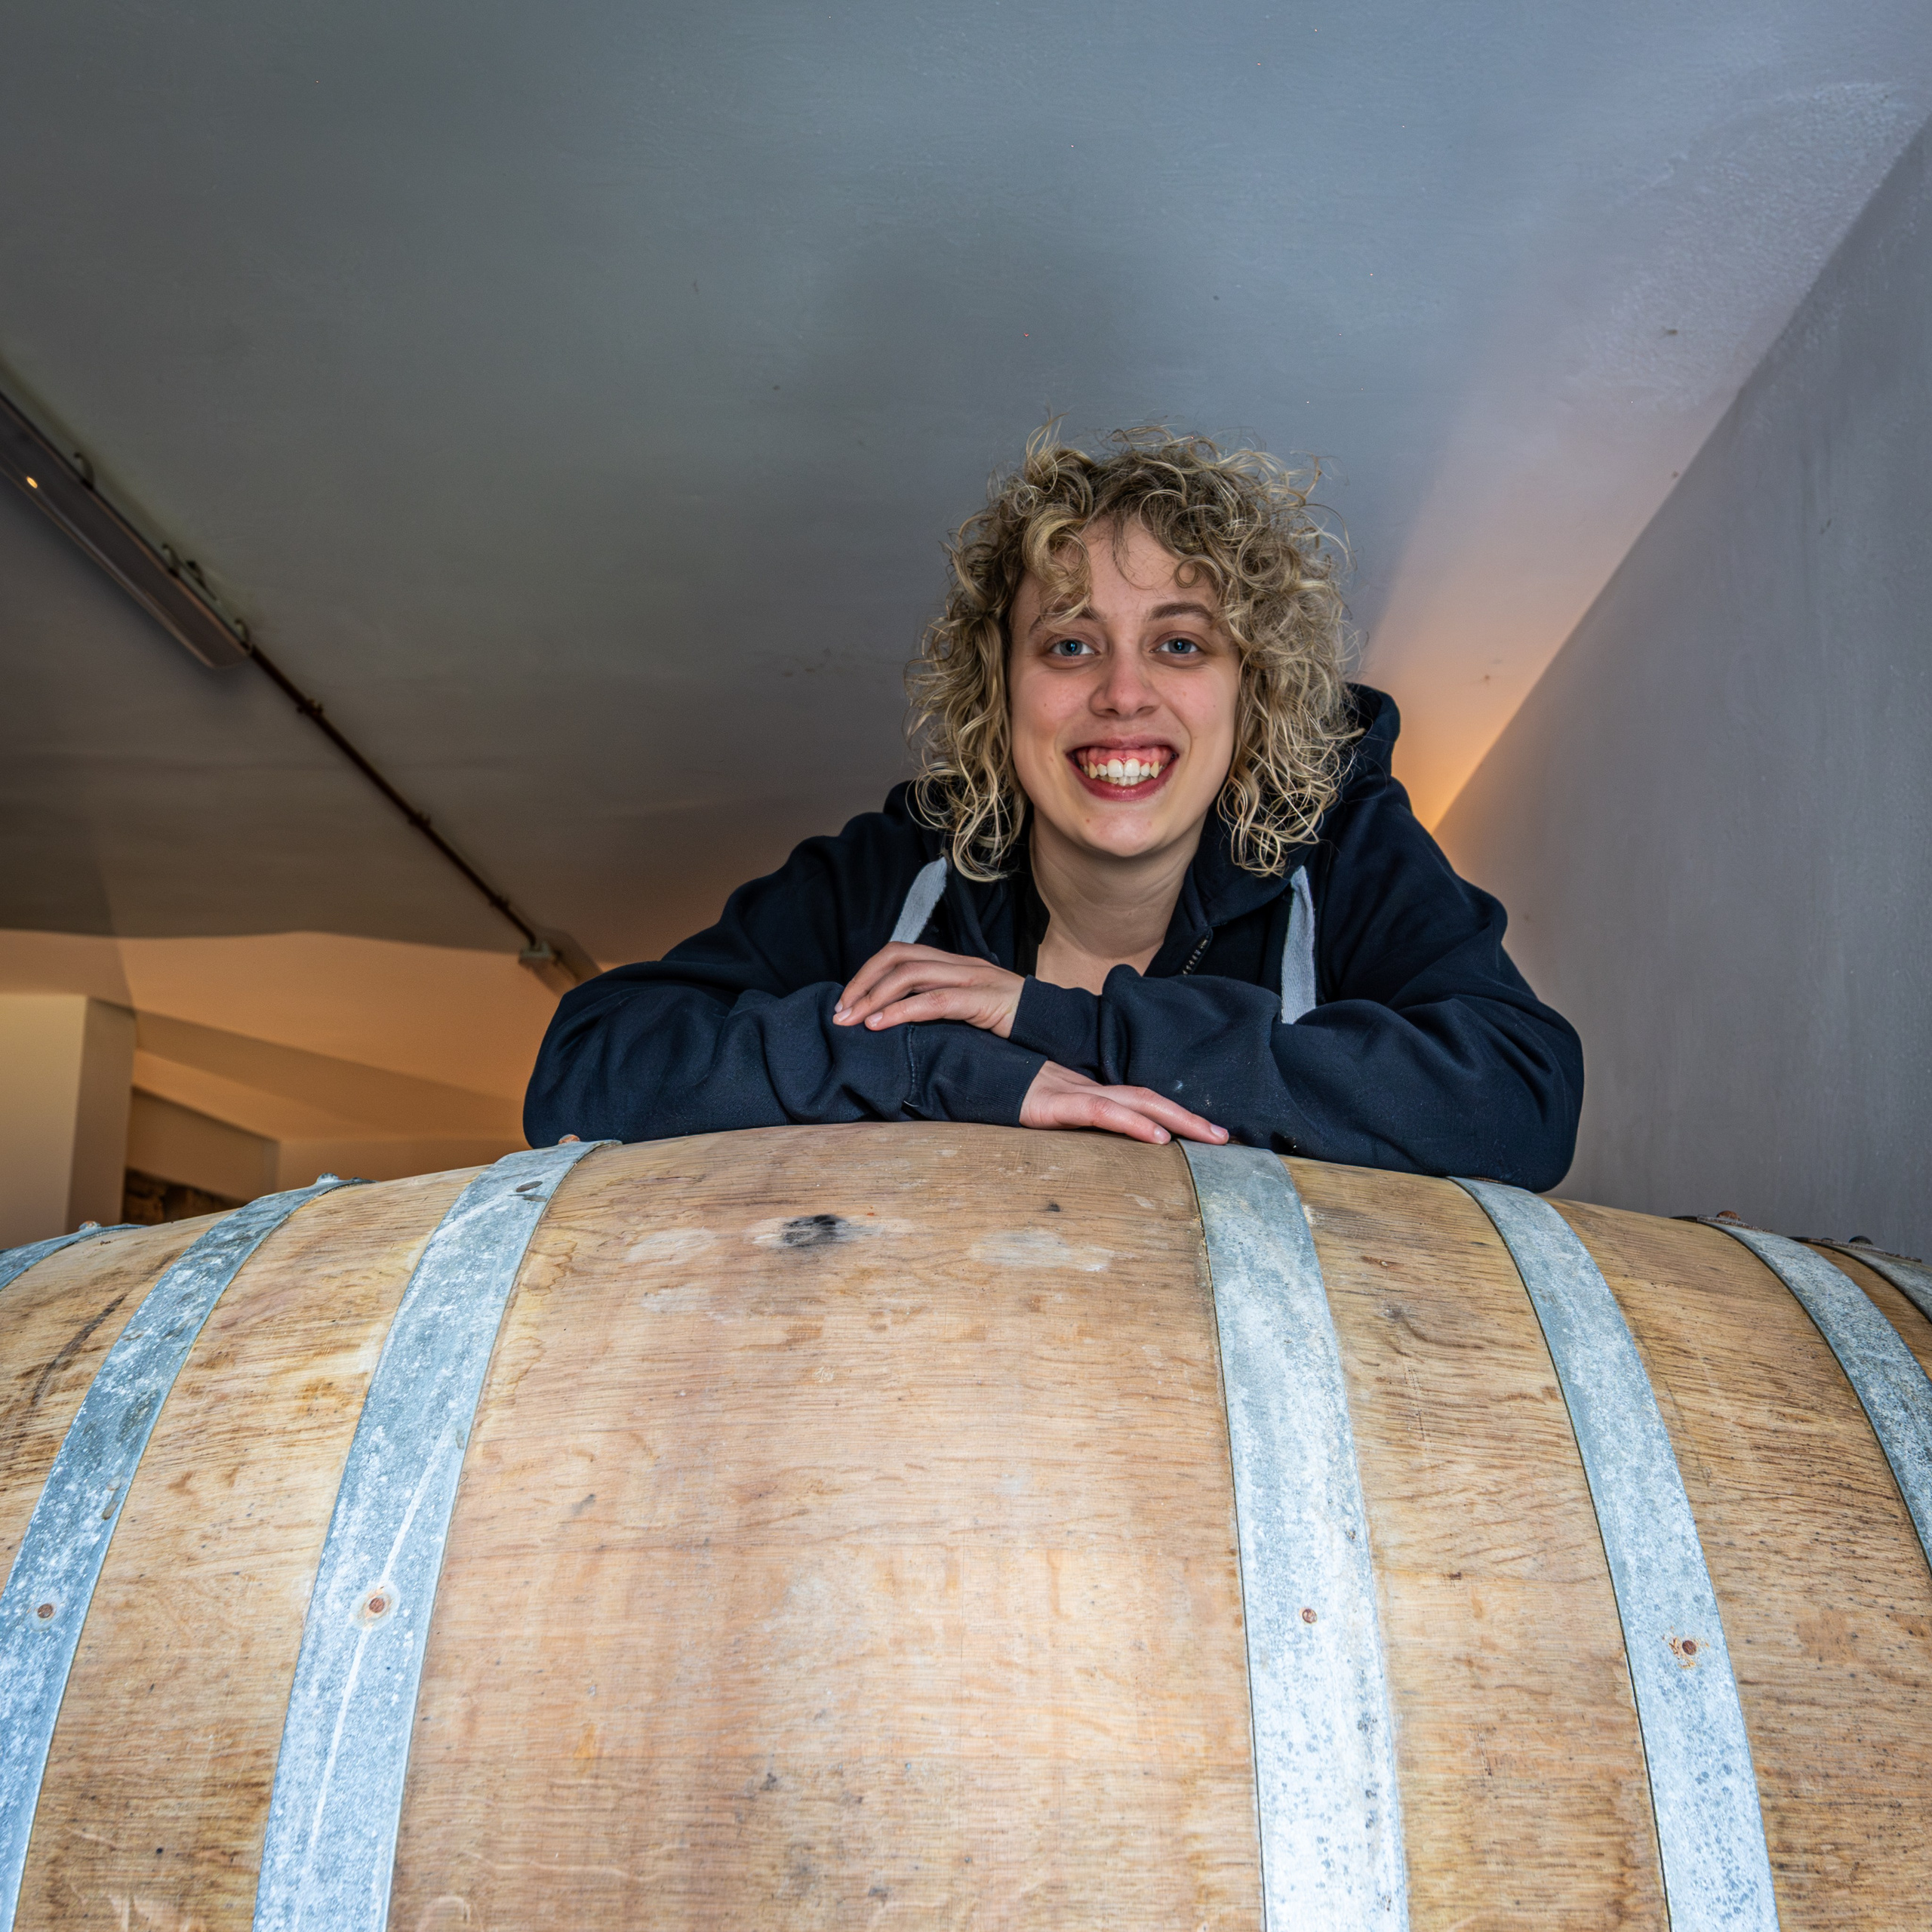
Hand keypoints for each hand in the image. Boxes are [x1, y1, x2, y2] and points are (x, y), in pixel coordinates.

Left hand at [834, 943, 1025, 1037]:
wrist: (1057, 1025)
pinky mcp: (983, 999)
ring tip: (852, 1021)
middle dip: (862, 983)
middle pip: (897, 958)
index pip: (900, 953)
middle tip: (839, 1013)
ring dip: (874, 997)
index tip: (846, 1002)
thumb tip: (899, 1021)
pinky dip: (902, 1011)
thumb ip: (940, 1006)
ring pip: (911, 974)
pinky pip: (935, 1000)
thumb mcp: (969, 1010)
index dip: (867, 973)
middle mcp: (959, 964)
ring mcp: (973, 978)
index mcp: (954, 964)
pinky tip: (880, 1025)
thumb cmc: (1010, 1023)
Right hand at [1019, 1060, 1227, 1146]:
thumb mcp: (1041, 1124)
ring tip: (1208, 1137)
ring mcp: (1073, 1095)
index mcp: (1088, 1095)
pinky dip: (1133, 1123)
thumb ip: (1066, 1134)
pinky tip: (1157, 1137)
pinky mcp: (1056, 1105)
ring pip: (1137, 1102)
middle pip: (1150, 1099)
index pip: (1141, 1102)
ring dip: (1177, 1119)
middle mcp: (1088, 1091)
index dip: (1174, 1114)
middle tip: (1226, 1138)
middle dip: (1190, 1117)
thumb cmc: (1001, 1105)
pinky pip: (1102, 1112)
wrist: (968, 1081)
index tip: (1205, 1133)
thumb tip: (1091, 1159)